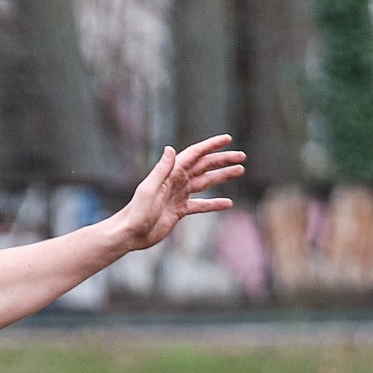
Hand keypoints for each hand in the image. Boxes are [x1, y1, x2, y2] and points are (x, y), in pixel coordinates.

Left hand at [114, 135, 245, 252]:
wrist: (130, 234)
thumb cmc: (136, 212)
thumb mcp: (149, 189)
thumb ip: (161, 170)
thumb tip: (170, 149)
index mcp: (171, 174)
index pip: (194, 155)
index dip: (211, 146)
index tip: (228, 139)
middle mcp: (176, 182)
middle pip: (204, 167)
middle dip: (223, 160)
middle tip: (242, 157)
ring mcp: (179, 196)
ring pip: (205, 183)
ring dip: (222, 177)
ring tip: (240, 171)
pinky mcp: (179, 211)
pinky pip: (200, 205)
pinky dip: (214, 204)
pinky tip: (227, 203)